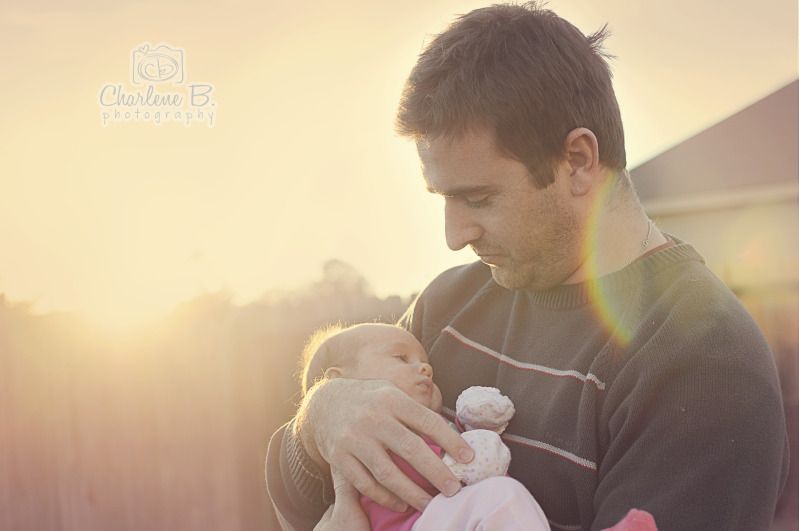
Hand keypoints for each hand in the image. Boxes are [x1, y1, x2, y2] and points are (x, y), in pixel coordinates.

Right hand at [300, 378, 473, 511]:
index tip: (468, 458)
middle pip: (411, 449)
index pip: (428, 421)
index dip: (451, 440)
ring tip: (430, 504)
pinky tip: (401, 503)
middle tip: (455, 489)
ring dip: (412, 493)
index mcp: (392, 399)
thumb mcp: (391, 392)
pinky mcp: (339, 458)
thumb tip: (451, 434)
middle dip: (436, 472)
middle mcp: (374, 418)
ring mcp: (355, 439)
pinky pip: (366, 484)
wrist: (323, 402)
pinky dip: (386, 497)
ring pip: (388, 473)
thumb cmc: (369, 399)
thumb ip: (415, 411)